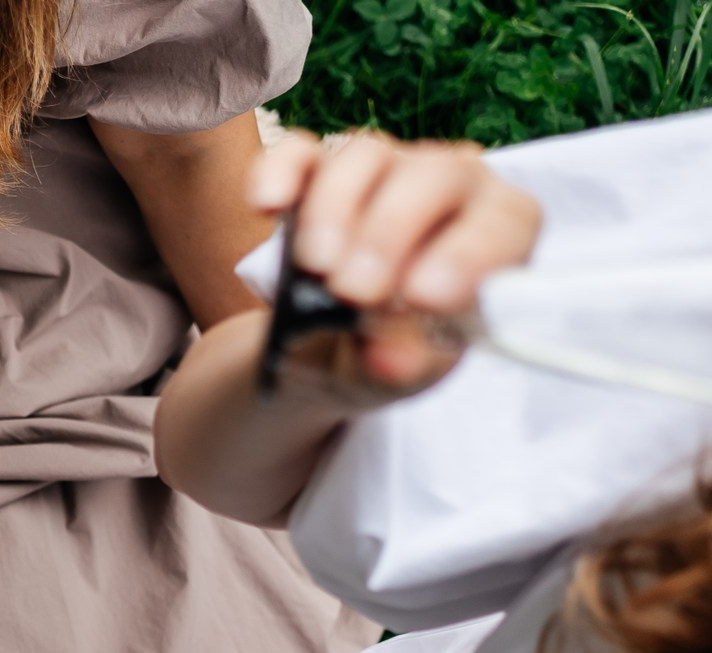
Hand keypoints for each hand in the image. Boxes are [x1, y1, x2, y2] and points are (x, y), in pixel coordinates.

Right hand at [251, 132, 542, 398]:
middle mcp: (448, 188)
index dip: (470, 253)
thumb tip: (394, 360)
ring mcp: (380, 172)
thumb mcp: (395, 376)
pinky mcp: (313, 172)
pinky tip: (268, 207)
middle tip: (353, 290)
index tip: (424, 297)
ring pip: (365, 157)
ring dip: (335, 210)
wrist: (316, 350)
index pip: (504, 223)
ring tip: (313, 270)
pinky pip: (298, 154)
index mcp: (495, 236)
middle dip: (390, 231)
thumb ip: (402, 366)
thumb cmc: (380, 355)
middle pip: (434, 175)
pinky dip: (280, 174)